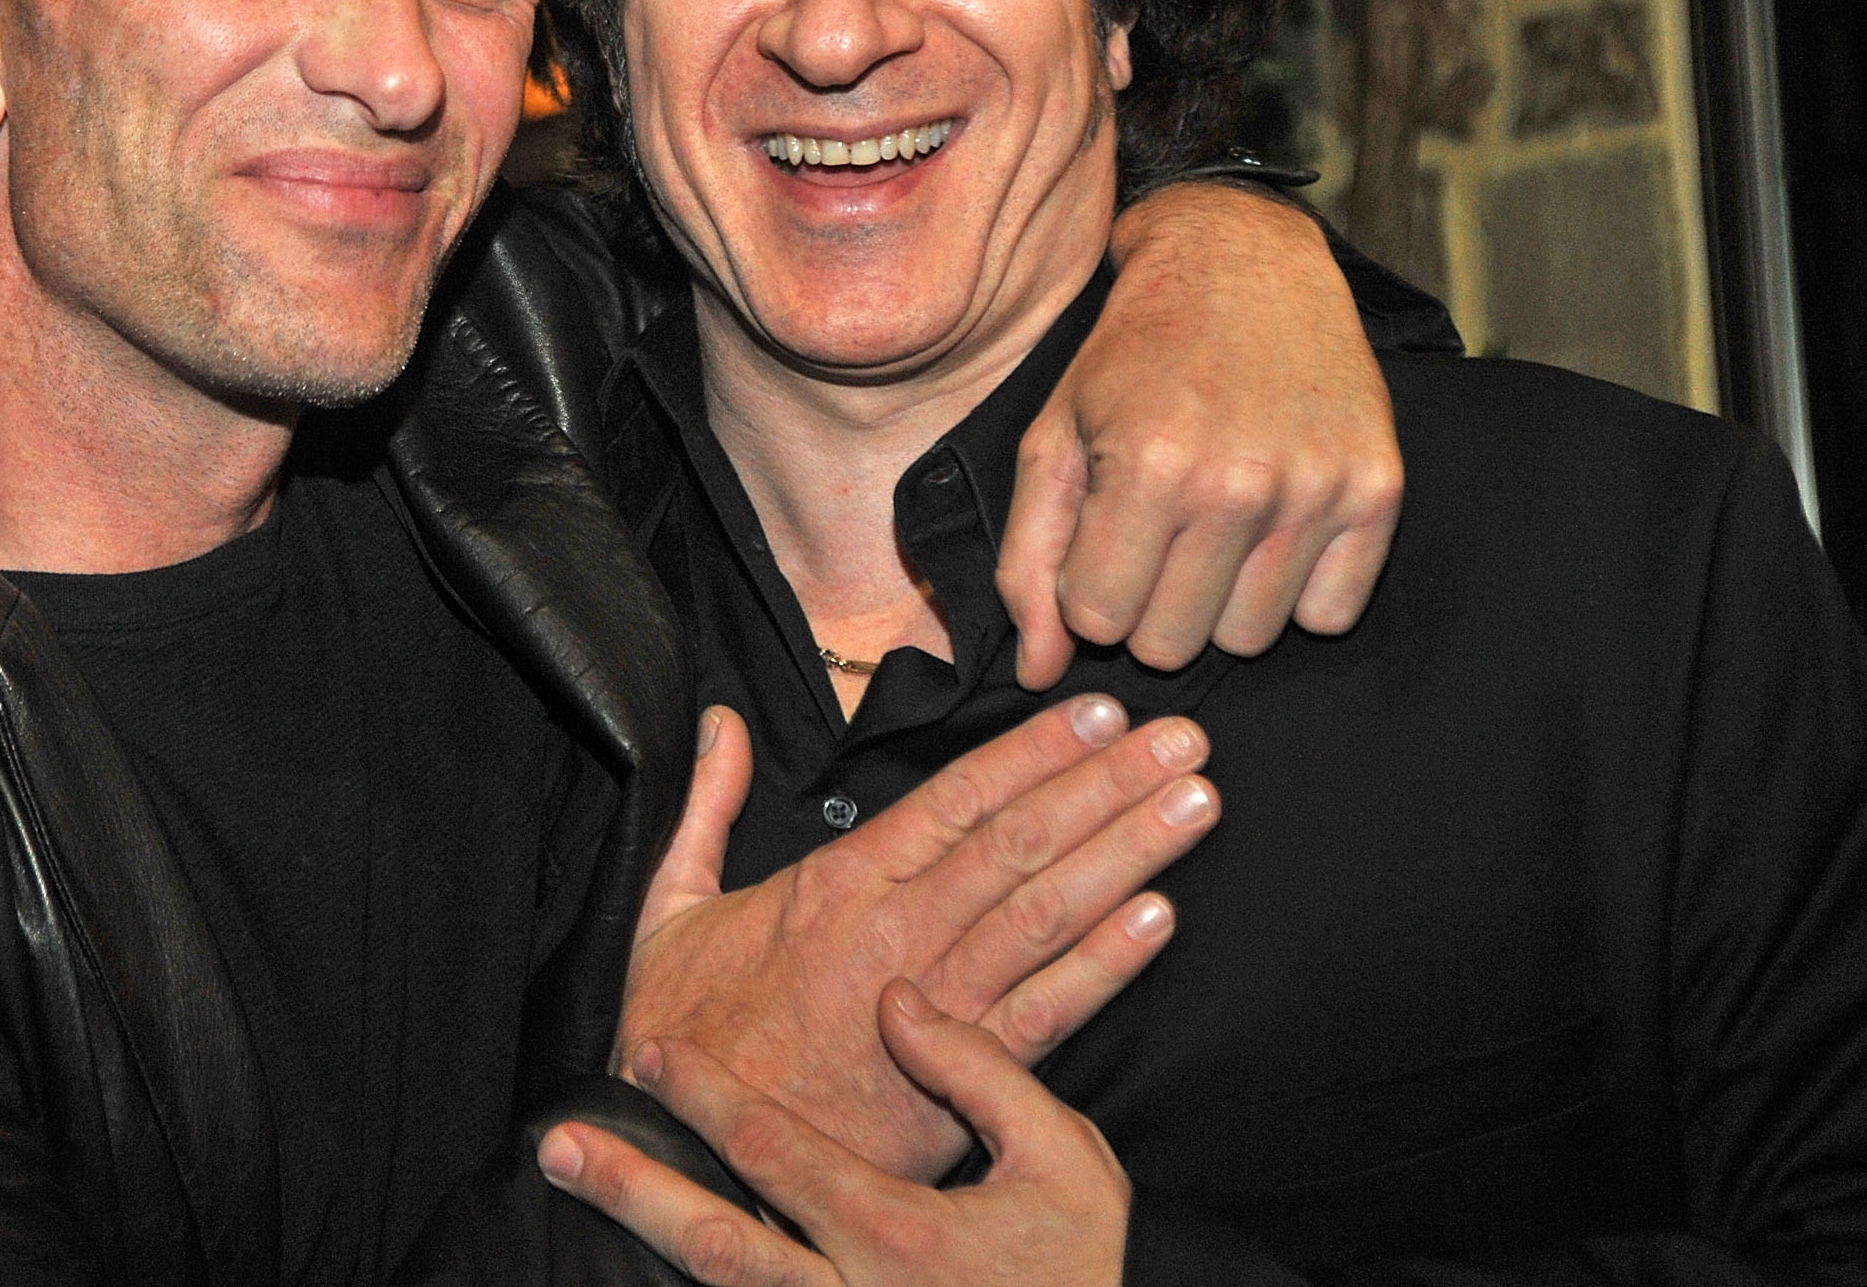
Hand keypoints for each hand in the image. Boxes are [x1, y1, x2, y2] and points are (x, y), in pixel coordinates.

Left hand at [541, 980, 1128, 1286]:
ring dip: (648, 1239)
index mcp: (900, 1240)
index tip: (655, 1054)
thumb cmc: (1089, 1270)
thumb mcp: (1062, 1162)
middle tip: (560, 1144)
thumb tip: (903, 1002)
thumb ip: (980, 1074)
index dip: (709, 1102)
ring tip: (581, 1186)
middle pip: (715, 1244)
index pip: (777, 1156)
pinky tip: (651, 1270)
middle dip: (633, 1191)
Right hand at [620, 698, 1212, 1181]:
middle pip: (1021, 841)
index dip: (1035, 750)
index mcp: (837, 883)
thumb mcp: (672, 906)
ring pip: (1046, 913)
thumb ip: (707, 806)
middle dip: (1108, 785)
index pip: (958, 797)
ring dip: (1128, 852)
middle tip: (1183, 742)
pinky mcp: (950, 1084)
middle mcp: (894, 932)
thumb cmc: (678, 1034)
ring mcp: (930, 1006)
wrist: (676, 1154)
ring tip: (1194, 805)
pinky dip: (1105, 965)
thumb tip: (721, 726)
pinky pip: (1043, 1014)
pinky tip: (1160, 919)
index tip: (1099, 712)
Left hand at [1003, 181, 1402, 684]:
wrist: (1241, 264)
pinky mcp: (1379, 490)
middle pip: (1171, 644)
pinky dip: (1296, 592)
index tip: (1103, 537)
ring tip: (1212, 527)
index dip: (1087, 587)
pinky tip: (1272, 529)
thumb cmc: (1134, 356)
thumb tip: (1038, 672)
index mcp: (1150, 466)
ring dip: (1219, 602)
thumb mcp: (1054, 438)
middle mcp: (1240, 483)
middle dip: (1146, 603)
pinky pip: (1328, 616)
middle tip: (1156, 534)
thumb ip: (1029, 562)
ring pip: (1248, 640)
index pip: (1097, 620)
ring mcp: (1318, 488)